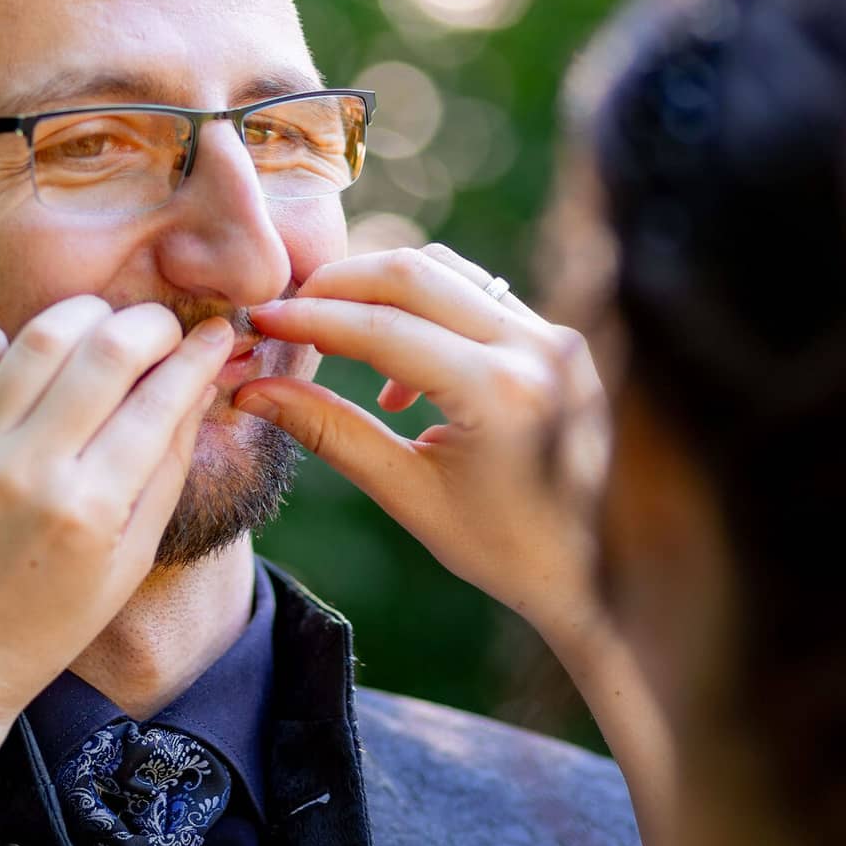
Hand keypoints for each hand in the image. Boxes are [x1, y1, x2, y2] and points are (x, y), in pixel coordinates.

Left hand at [0, 296, 234, 748]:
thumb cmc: (47, 622)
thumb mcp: (127, 562)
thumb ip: (164, 473)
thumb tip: (196, 389)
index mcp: (95, 509)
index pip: (163, 398)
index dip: (200, 353)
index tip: (217, 334)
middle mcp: (34, 471)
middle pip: (109, 348)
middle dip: (151, 322)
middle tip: (161, 329)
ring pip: (39, 336)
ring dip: (83, 316)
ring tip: (100, 329)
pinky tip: (18, 358)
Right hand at [235, 244, 608, 647]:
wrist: (593, 572)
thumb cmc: (500, 548)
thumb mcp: (406, 492)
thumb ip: (329, 431)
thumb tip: (253, 390)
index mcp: (499, 395)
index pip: (384, 328)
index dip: (311, 319)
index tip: (261, 318)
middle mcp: (536, 350)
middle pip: (414, 274)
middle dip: (339, 285)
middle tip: (288, 309)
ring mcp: (554, 337)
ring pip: (447, 272)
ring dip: (380, 290)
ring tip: (331, 330)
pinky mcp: (558, 338)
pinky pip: (477, 295)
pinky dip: (424, 309)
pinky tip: (398, 374)